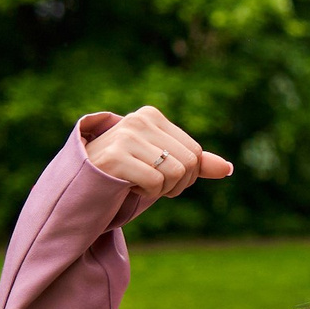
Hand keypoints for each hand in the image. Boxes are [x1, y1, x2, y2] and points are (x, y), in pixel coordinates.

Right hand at [83, 106, 232, 206]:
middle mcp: (139, 119)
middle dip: (176, 184)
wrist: (81, 183)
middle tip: (151, 185)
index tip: (162, 177)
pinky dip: (146, 193)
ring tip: (137, 183)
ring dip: (160, 190)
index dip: (186, 175)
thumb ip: (195, 164)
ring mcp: (126, 136)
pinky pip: (155, 182)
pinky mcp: (116, 156)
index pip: (195, 152)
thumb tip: (228, 169)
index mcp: (152, 115)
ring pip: (175, 173)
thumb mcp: (162, 164)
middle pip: (189, 163)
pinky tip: (126, 186)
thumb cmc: (124, 173)